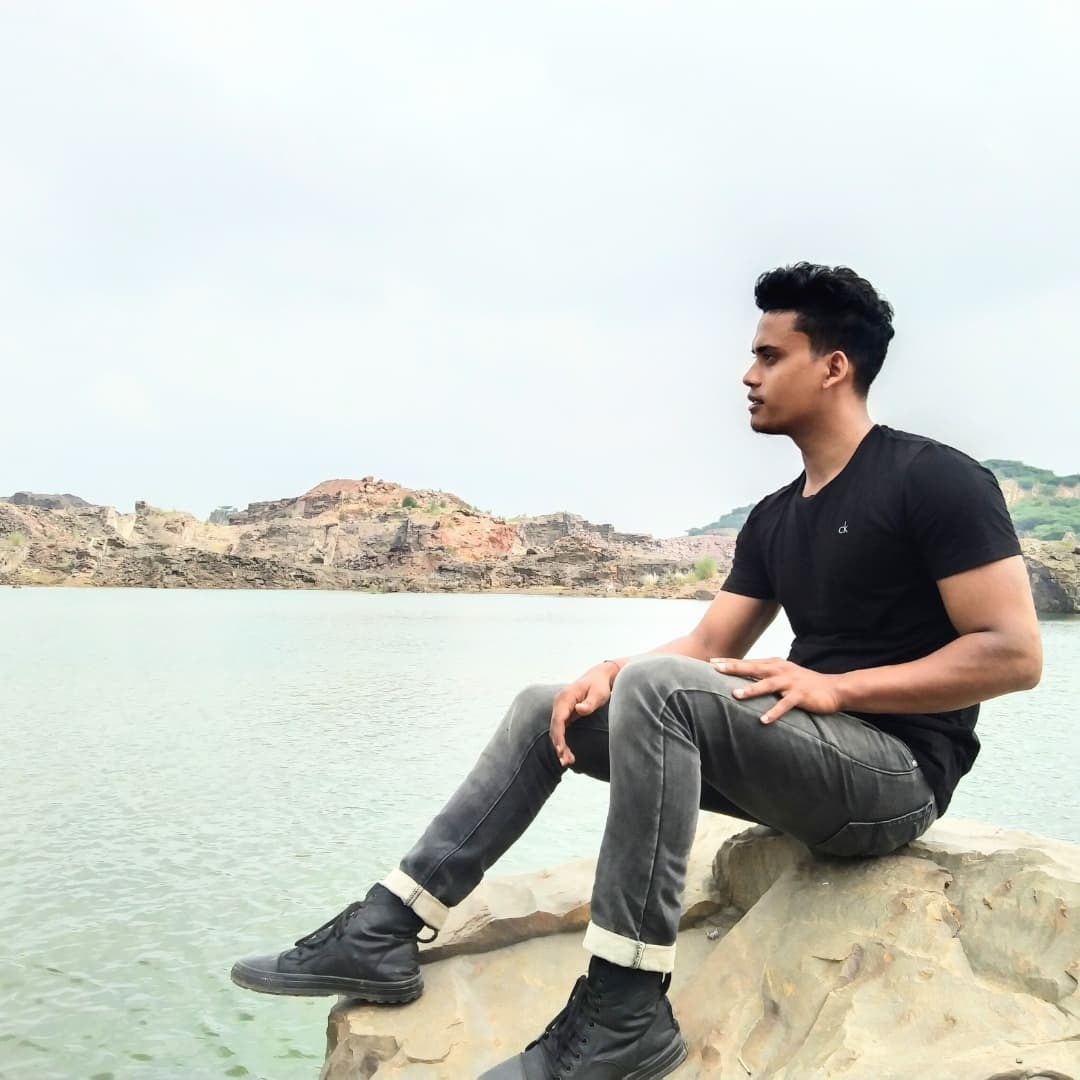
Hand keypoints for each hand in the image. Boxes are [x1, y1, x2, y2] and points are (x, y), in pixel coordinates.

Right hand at [550, 662, 616, 765]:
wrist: (599, 677)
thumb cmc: (599, 685)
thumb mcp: (599, 693)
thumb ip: (590, 703)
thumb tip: (579, 710)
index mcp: (566, 697)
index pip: (558, 719)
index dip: (559, 736)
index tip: (561, 750)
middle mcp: (559, 703)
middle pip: (555, 727)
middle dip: (558, 745)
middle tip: (566, 761)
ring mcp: (560, 708)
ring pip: (556, 730)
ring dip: (560, 746)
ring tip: (568, 761)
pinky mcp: (563, 714)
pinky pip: (560, 730)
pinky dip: (562, 742)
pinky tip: (567, 754)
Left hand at [710, 657, 843, 723]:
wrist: (834, 688)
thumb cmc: (804, 683)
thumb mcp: (783, 675)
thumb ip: (765, 675)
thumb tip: (743, 678)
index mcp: (775, 665)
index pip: (748, 662)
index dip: (730, 661)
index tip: (712, 662)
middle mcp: (781, 670)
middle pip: (753, 668)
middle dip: (734, 668)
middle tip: (716, 669)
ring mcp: (790, 683)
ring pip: (767, 684)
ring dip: (751, 689)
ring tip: (735, 695)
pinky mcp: (800, 696)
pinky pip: (785, 705)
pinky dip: (774, 712)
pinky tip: (763, 720)